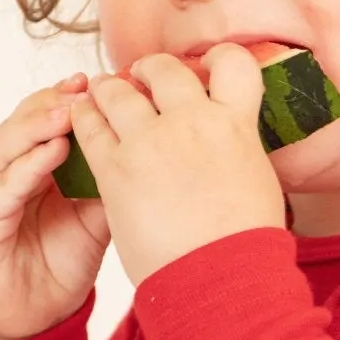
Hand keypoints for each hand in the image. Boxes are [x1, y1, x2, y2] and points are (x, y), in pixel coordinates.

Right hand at [0, 74, 111, 339]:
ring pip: (5, 148)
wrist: (32, 321)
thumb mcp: (94, 218)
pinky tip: (50, 154)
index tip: (97, 81)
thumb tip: (146, 146)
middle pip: (21, 124)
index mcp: (22, 166)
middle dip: (52, 104)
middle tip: (84, 87)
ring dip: (37, 128)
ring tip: (68, 112)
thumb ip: (109, 182)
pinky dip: (24, 169)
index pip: (41, 119)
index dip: (66, 99)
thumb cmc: (58, 266)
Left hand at [68, 45, 286, 286]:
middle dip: (150, 71)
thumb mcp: (257, 181)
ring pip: (118, 92)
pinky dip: (84, 117)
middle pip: (164, 70)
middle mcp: (193, 122)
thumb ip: (238, 150)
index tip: (205, 67)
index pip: (233, 65)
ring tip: (104, 94)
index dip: (218, 59)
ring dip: (109, 89)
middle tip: (141, 78)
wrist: (220, 279)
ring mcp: (150, 143)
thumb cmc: (245, 243)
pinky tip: (81, 118)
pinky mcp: (116, 170)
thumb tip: (232, 142)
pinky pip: (90, 128)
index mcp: (236, 124)